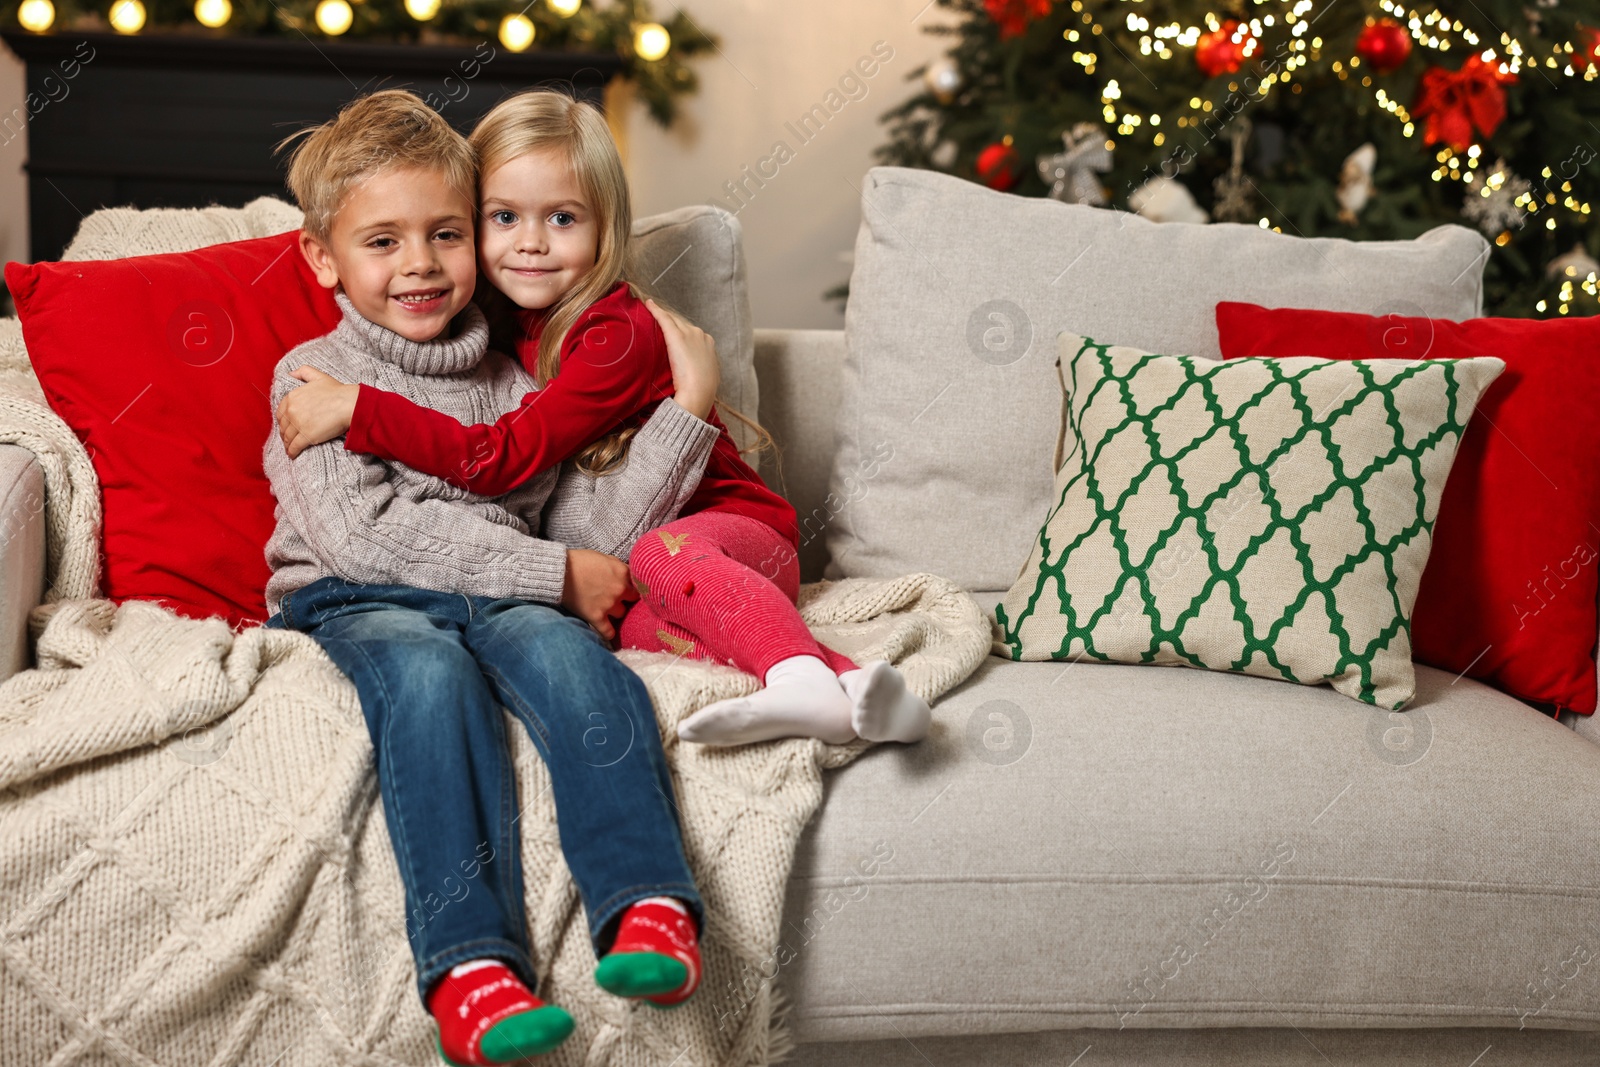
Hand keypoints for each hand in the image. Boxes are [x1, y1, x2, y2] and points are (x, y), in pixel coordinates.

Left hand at [278, 366, 359, 458]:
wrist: (349, 404)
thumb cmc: (337, 391)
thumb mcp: (318, 376)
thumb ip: (303, 372)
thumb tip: (290, 373)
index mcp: (292, 397)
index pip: (280, 412)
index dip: (283, 420)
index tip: (286, 425)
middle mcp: (292, 410)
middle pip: (283, 426)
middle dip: (284, 433)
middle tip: (288, 438)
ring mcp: (298, 424)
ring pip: (287, 437)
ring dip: (287, 443)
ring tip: (290, 447)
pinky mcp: (306, 436)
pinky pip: (294, 447)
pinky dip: (292, 452)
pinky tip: (292, 454)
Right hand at [562, 549, 639, 642]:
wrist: (559, 571)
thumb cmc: (579, 561)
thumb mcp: (605, 558)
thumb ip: (619, 568)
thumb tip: (628, 576)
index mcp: (623, 573)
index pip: (638, 585)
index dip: (632, 588)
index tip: (629, 591)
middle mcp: (619, 589)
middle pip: (632, 601)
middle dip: (625, 600)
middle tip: (617, 599)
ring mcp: (609, 604)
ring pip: (621, 614)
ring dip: (615, 612)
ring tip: (606, 610)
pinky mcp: (596, 616)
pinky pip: (608, 631)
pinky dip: (609, 634)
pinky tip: (609, 634)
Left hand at [645, 297, 718, 420]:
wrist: (700, 391)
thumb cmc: (702, 391)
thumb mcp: (706, 378)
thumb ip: (699, 371)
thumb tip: (693, 376)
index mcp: (709, 345)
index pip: (692, 334)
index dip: (682, 333)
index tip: (672, 335)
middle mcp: (700, 335)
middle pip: (682, 324)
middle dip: (671, 322)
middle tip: (658, 319)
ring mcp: (688, 333)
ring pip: (672, 319)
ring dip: (662, 315)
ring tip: (650, 310)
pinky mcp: (676, 335)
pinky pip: (664, 318)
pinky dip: (655, 310)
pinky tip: (648, 304)